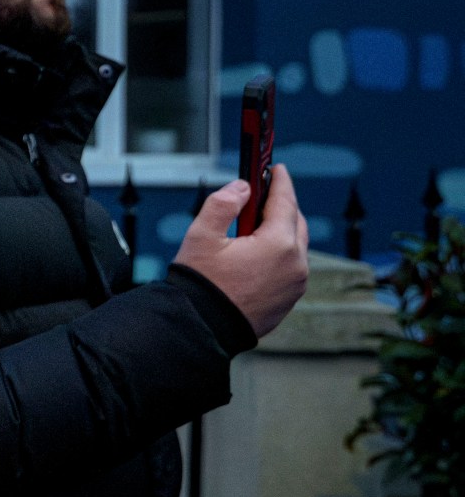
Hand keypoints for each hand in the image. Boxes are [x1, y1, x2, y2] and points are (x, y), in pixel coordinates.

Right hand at [173, 164, 309, 338]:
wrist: (202, 328)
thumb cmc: (200, 284)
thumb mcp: (201, 235)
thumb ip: (223, 203)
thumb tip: (242, 188)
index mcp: (278, 244)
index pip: (285, 202)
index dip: (280, 181)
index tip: (277, 168)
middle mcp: (296, 264)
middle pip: (295, 222)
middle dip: (281, 204)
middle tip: (264, 193)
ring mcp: (295, 284)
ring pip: (295, 245)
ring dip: (281, 230)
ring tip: (255, 225)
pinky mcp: (290, 298)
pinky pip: (291, 266)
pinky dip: (280, 252)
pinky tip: (258, 252)